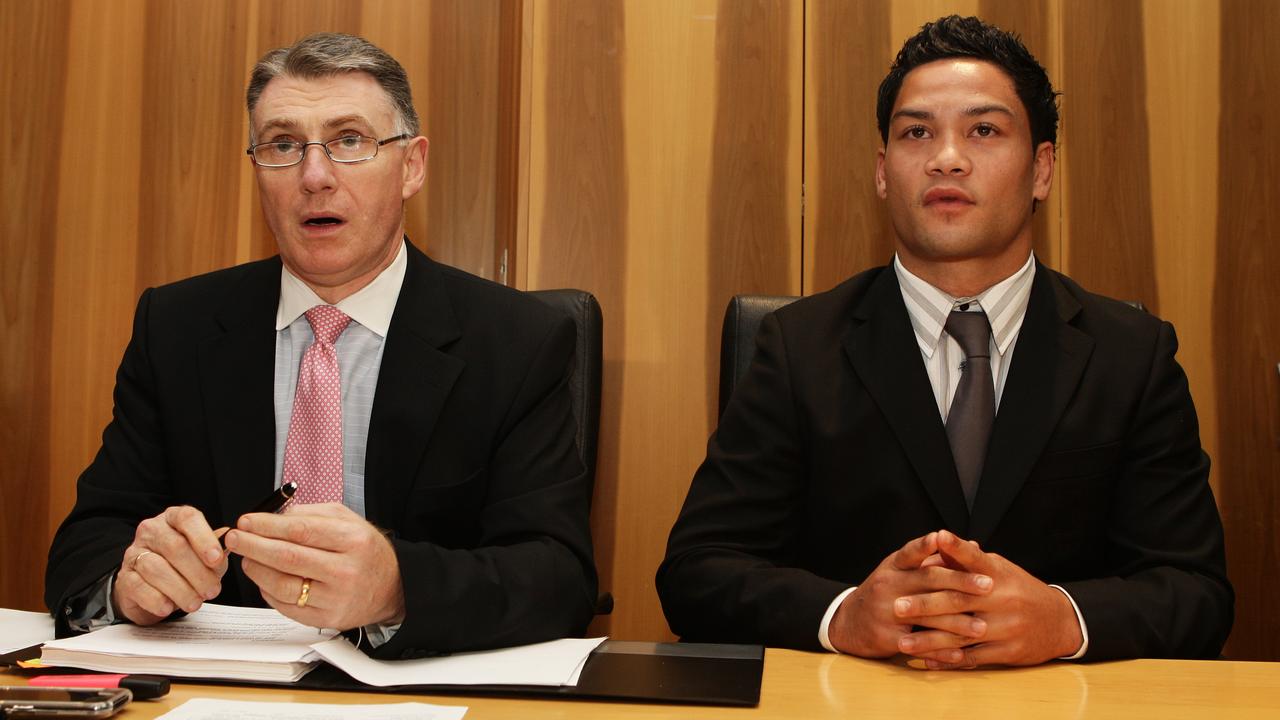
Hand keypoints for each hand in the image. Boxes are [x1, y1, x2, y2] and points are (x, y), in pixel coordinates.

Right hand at [113, 506, 227, 624]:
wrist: (151, 587)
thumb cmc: (184, 566)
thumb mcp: (204, 557)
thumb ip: (215, 556)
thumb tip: (222, 556)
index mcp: (174, 518)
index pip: (188, 518)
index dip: (204, 538)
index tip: (216, 559)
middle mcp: (152, 530)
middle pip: (175, 547)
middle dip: (198, 572)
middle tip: (212, 590)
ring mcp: (134, 553)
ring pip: (156, 568)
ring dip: (180, 589)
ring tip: (195, 603)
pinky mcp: (125, 577)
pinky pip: (139, 587)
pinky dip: (156, 599)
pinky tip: (169, 607)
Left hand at [223, 503, 404, 630]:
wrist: (391, 586)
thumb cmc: (366, 551)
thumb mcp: (348, 520)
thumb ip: (311, 514)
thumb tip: (273, 516)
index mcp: (352, 540)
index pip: (300, 530)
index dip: (266, 525)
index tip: (247, 521)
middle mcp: (345, 570)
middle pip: (287, 557)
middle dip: (253, 545)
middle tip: (234, 538)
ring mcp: (335, 598)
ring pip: (282, 584)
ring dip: (255, 569)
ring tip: (246, 558)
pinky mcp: (326, 618)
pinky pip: (285, 605)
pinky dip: (267, 590)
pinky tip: (264, 577)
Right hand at [827, 531, 992, 657]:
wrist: (849, 622)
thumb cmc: (885, 592)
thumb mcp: (902, 571)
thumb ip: (935, 560)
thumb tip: (973, 546)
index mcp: (893, 566)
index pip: (911, 552)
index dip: (926, 544)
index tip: (944, 537)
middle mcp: (888, 584)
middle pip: (927, 581)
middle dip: (960, 582)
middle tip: (989, 585)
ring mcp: (885, 611)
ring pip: (926, 615)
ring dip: (957, 622)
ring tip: (982, 626)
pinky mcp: (886, 637)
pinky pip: (918, 644)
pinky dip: (940, 650)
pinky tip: (961, 652)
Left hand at [893, 530, 1083, 667]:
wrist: (1060, 621)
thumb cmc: (1019, 590)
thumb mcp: (1000, 570)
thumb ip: (968, 561)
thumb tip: (937, 543)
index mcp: (999, 575)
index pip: (975, 558)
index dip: (957, 547)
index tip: (937, 537)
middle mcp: (1002, 599)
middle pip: (959, 601)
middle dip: (925, 605)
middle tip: (897, 607)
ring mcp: (1006, 627)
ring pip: (961, 634)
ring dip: (929, 640)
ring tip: (903, 643)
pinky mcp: (1008, 651)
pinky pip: (973, 657)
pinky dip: (949, 660)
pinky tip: (927, 660)